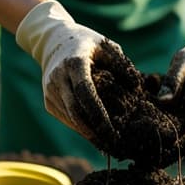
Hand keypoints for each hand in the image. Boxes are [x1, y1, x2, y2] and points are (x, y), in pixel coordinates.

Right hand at [16, 0, 116, 139]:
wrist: (52, 41)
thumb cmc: (86, 43)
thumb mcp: (105, 45)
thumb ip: (121, 64)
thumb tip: (136, 86)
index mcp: (74, 62)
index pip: (85, 92)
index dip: (98, 113)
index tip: (112, 129)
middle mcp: (58, 77)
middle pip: (76, 110)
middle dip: (94, 130)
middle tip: (113, 143)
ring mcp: (50, 90)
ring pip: (70, 118)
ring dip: (88, 132)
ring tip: (108, 143)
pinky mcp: (48, 100)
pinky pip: (66, 118)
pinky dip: (80, 128)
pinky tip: (96, 135)